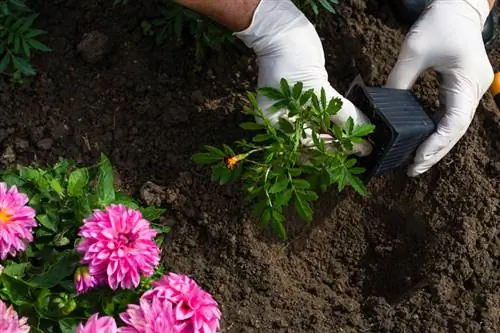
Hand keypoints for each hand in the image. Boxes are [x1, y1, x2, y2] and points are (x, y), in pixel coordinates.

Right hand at [234, 0, 371, 155]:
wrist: (283, 33)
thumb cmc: (291, 60)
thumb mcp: (318, 91)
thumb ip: (342, 115)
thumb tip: (364, 134)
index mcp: (275, 128)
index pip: (307, 148)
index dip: (334, 151)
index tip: (359, 151)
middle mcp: (281, 126)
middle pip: (312, 145)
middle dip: (337, 147)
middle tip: (362, 149)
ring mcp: (291, 115)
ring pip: (318, 134)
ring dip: (338, 137)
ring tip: (360, 140)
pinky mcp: (302, 105)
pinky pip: (319, 120)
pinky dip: (334, 124)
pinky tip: (350, 127)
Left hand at [386, 0, 493, 176]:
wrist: (458, 6)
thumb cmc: (440, 23)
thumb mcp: (414, 51)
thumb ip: (398, 81)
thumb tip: (382, 108)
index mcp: (467, 82)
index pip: (454, 123)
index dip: (436, 145)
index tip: (417, 159)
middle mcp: (474, 91)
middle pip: (456, 131)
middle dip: (434, 152)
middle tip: (412, 170)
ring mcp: (470, 91)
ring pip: (454, 126)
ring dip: (436, 146)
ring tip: (415, 163)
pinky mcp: (462, 89)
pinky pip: (450, 116)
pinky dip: (437, 132)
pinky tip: (422, 143)